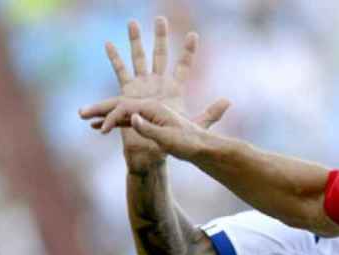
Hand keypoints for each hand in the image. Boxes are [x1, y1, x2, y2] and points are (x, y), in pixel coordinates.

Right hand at [78, 17, 228, 172]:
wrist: (152, 152)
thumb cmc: (175, 140)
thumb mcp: (196, 125)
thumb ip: (211, 113)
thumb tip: (229, 101)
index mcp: (174, 89)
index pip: (183, 65)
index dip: (189, 51)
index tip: (194, 35)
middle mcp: (158, 83)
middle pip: (160, 55)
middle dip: (160, 37)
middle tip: (160, 19)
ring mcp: (142, 85)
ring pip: (138, 58)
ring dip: (136, 41)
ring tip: (133, 23)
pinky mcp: (127, 92)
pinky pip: (120, 72)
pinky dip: (115, 58)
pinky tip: (109, 43)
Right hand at [90, 99, 211, 160]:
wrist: (198, 149)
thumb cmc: (186, 144)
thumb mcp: (167, 138)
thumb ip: (149, 128)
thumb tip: (132, 119)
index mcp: (153, 107)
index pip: (126, 107)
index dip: (113, 117)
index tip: (103, 130)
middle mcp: (148, 106)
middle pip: (119, 103)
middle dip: (100, 107)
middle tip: (80, 112)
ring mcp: (146, 114)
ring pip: (119, 110)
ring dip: (101, 113)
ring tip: (82, 116)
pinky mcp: (145, 122)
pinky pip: (124, 120)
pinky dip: (111, 122)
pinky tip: (96, 127)